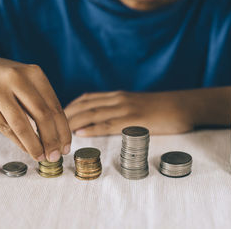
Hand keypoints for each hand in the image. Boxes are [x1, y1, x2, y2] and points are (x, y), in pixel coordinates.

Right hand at [0, 56, 70, 160]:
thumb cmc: (5, 81)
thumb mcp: (26, 82)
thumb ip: (41, 102)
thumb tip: (59, 136)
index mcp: (34, 73)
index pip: (55, 107)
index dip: (63, 130)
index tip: (66, 147)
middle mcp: (17, 78)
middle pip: (42, 115)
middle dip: (52, 140)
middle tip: (55, 156)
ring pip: (22, 124)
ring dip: (34, 145)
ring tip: (41, 157)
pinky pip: (5, 127)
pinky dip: (18, 142)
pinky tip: (26, 149)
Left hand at [64, 91, 195, 136]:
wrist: (183, 105)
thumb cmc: (160, 108)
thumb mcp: (136, 104)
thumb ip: (118, 109)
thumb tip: (99, 121)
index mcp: (117, 96)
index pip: (86, 99)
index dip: (67, 107)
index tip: (52, 116)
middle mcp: (118, 99)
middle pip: (84, 105)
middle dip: (63, 115)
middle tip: (47, 126)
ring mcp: (126, 108)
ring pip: (93, 113)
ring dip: (73, 123)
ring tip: (56, 132)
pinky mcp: (135, 120)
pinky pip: (109, 123)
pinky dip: (93, 128)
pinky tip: (81, 133)